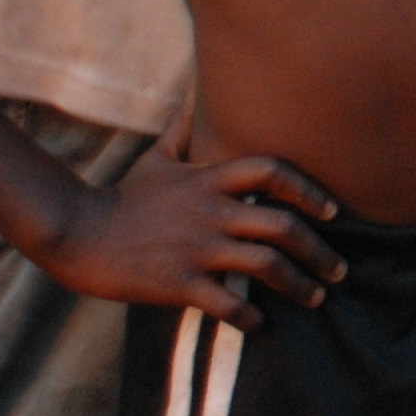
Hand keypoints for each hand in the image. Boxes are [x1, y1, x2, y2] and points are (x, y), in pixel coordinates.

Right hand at [42, 129, 345, 327]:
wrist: (77, 234)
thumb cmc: (123, 197)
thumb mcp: (158, 158)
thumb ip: (184, 129)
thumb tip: (196, 91)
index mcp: (211, 180)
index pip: (275, 172)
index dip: (309, 189)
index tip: (331, 211)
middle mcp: (213, 212)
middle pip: (283, 225)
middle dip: (318, 251)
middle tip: (339, 270)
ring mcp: (197, 248)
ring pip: (265, 265)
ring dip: (298, 285)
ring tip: (315, 298)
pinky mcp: (179, 283)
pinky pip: (227, 303)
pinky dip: (250, 317)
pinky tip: (261, 324)